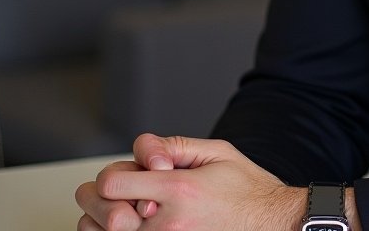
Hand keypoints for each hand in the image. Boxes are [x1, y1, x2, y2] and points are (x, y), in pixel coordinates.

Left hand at [75, 133, 306, 230]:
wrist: (270, 224)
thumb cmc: (246, 190)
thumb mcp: (218, 152)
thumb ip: (176, 145)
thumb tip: (143, 150)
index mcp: (179, 190)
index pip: (113, 185)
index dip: (112, 175)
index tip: (126, 175)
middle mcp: (167, 225)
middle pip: (102, 215)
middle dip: (97, 200)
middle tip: (111, 194)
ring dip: (102, 224)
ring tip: (120, 213)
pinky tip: (132, 227)